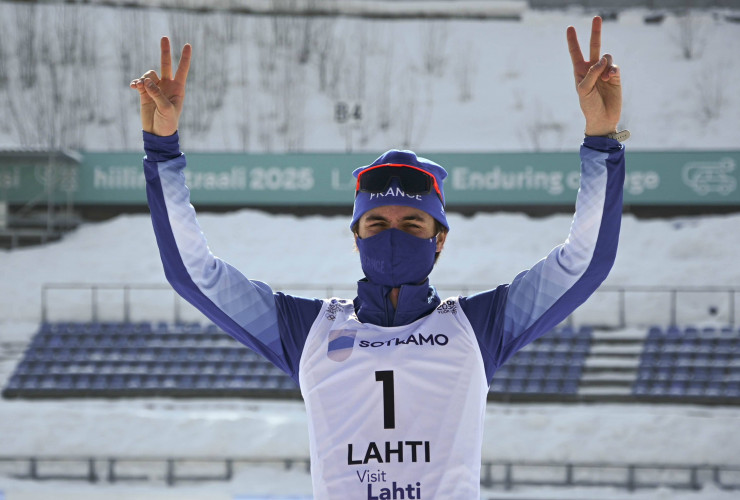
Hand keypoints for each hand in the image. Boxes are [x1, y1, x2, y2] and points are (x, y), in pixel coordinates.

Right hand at [130, 37, 190, 136]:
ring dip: (144, 78)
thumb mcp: (166, 110)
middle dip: (165, 51)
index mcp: (178, 89)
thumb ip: (157, 95)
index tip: (187, 45)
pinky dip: (136, 83)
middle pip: (166, 64)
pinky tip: (133, 87)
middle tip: (164, 37)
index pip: (182, 70)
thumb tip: (146, 81)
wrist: (157, 133)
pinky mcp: (144, 93)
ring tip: (140, 87)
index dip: (185, 58)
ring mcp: (155, 88)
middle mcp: (167, 86)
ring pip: (149, 74)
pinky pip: (139, 82)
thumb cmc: (167, 123)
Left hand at [566, 16, 621, 136]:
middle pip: (593, 47)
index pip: (575, 53)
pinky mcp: (615, 76)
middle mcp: (592, 69)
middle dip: (595, 32)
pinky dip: (612, 70)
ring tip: (605, 78)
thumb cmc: (589, 106)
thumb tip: (603, 59)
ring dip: (605, 64)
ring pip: (606, 56)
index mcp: (579, 72)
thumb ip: (591, 73)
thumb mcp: (584, 90)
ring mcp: (604, 72)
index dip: (572, 41)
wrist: (603, 119)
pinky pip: (614, 66)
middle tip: (596, 17)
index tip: (570, 28)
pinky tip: (611, 77)